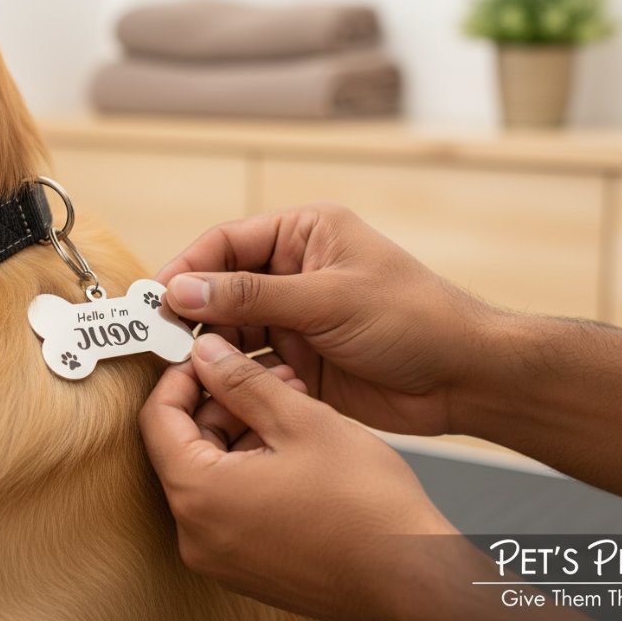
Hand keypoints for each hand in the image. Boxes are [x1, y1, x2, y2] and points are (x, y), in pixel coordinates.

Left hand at [139, 334, 456, 619]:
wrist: (411, 579)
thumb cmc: (367, 509)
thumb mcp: (301, 420)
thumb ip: (243, 381)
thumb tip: (208, 354)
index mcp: (200, 494)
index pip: (157, 418)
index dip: (180, 376)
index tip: (204, 355)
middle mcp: (197, 533)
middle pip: (183, 445)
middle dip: (221, 402)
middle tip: (262, 375)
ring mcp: (220, 554)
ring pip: (210, 472)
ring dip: (241, 431)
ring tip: (291, 404)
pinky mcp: (245, 564)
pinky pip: (229, 503)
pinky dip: (250, 467)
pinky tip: (293, 445)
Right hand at [156, 203, 498, 436]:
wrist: (464, 377)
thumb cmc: (413, 319)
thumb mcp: (329, 299)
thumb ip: (253, 296)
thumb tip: (184, 288)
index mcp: (304, 234)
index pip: (227, 242)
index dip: (188, 268)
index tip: (157, 298)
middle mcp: (294, 272)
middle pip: (222, 287)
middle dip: (193, 312)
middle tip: (162, 340)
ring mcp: (295, 318)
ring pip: (231, 329)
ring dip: (211, 347)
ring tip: (187, 367)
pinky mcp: (299, 360)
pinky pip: (251, 365)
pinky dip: (235, 376)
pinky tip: (225, 388)